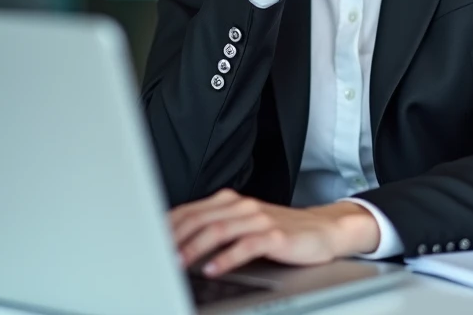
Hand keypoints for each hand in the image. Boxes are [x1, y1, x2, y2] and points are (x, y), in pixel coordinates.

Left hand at [169, 189, 379, 276]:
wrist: (323, 231)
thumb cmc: (281, 232)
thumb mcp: (245, 225)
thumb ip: (216, 228)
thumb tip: (178, 243)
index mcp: (231, 202)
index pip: (190, 210)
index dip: (167, 226)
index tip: (148, 242)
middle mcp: (243, 206)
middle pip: (199, 218)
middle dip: (174, 238)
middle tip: (156, 256)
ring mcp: (259, 219)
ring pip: (218, 230)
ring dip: (194, 248)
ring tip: (177, 263)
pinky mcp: (275, 236)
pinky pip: (246, 246)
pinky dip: (226, 259)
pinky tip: (212, 269)